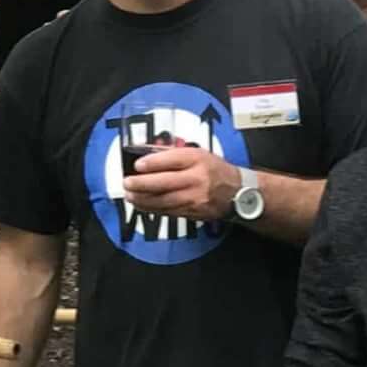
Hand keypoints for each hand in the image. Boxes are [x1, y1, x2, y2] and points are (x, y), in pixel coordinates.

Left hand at [119, 137, 236, 221]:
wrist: (238, 193)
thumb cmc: (215, 170)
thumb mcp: (199, 154)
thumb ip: (175, 155)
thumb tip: (148, 156)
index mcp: (198, 160)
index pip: (172, 160)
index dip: (152, 163)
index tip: (137, 165)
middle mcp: (197, 179)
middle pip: (165, 182)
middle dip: (142, 184)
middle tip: (127, 183)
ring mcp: (195, 198)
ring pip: (164, 200)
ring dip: (143, 199)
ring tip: (129, 195)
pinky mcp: (192, 212)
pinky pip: (168, 211)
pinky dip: (152, 208)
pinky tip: (142, 205)